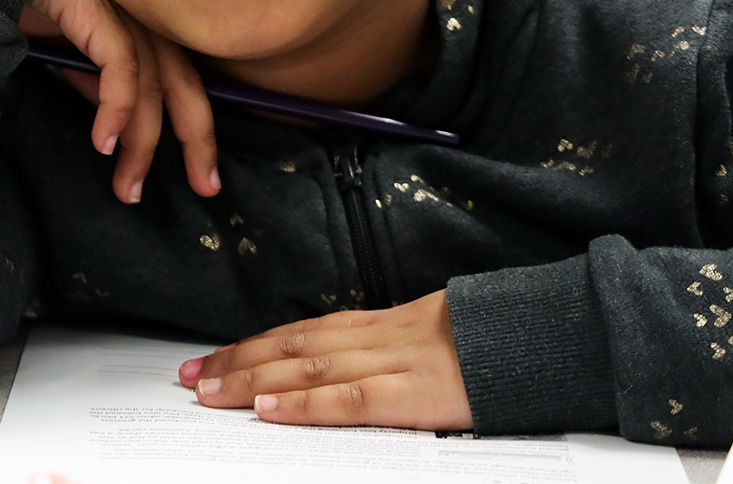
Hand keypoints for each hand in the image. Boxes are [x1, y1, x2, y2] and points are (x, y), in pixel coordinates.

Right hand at [0, 0, 220, 205]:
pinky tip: (104, 145)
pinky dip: (116, 112)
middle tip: (204, 189)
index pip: (181, 81)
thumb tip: (109, 121)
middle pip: (185, 88)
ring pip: (152, 91)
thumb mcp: (67, 45)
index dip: (196, 128)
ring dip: (140, 144)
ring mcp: (126, 16)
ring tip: (126, 187)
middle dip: (197, 142)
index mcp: (140, 25)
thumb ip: (90, 76)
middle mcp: (142, 20)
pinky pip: (122, 73)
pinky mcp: (102, 16)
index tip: (199, 174)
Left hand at [177, 291, 472, 430]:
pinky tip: (269, 409)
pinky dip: (305, 404)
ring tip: (209, 392)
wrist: (543, 336)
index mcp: (380, 323)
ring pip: (307, 369)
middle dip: (236, 362)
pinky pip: (350, 398)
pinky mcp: (414, 393)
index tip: (212, 357)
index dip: (253, 344)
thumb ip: (384, 347)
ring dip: (252, 381)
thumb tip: (337, 362)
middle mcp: (376, 337)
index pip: (301, 332)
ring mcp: (393, 362)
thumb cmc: (492, 343)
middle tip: (189, 378)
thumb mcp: (429, 337)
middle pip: (292, 348)